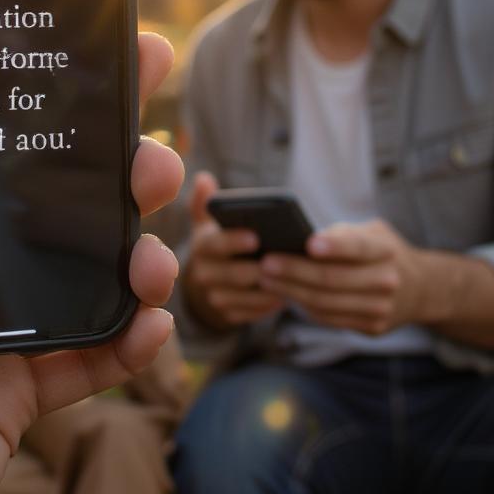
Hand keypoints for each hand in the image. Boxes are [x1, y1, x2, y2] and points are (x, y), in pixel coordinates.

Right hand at [183, 172, 283, 330]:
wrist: (207, 280)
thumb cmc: (216, 244)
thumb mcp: (208, 222)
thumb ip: (206, 202)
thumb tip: (203, 178)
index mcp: (202, 247)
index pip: (215, 244)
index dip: (234, 241)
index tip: (256, 236)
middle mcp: (203, 274)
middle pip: (232, 274)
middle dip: (257, 269)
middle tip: (282, 262)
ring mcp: (215, 297)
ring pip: (243, 297)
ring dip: (267, 289)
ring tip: (291, 278)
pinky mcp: (229, 315)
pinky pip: (250, 314)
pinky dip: (267, 306)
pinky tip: (286, 294)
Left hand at [258, 219, 425, 334]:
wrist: (420, 289)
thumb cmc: (383, 252)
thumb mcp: (372, 232)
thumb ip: (342, 234)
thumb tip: (300, 240)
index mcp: (386, 250)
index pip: (358, 248)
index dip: (334, 246)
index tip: (307, 243)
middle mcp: (387, 280)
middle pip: (333, 279)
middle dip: (294, 271)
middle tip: (265, 262)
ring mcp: (381, 308)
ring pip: (326, 303)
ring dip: (291, 291)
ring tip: (265, 278)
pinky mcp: (372, 328)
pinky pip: (329, 318)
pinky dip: (304, 306)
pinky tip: (285, 293)